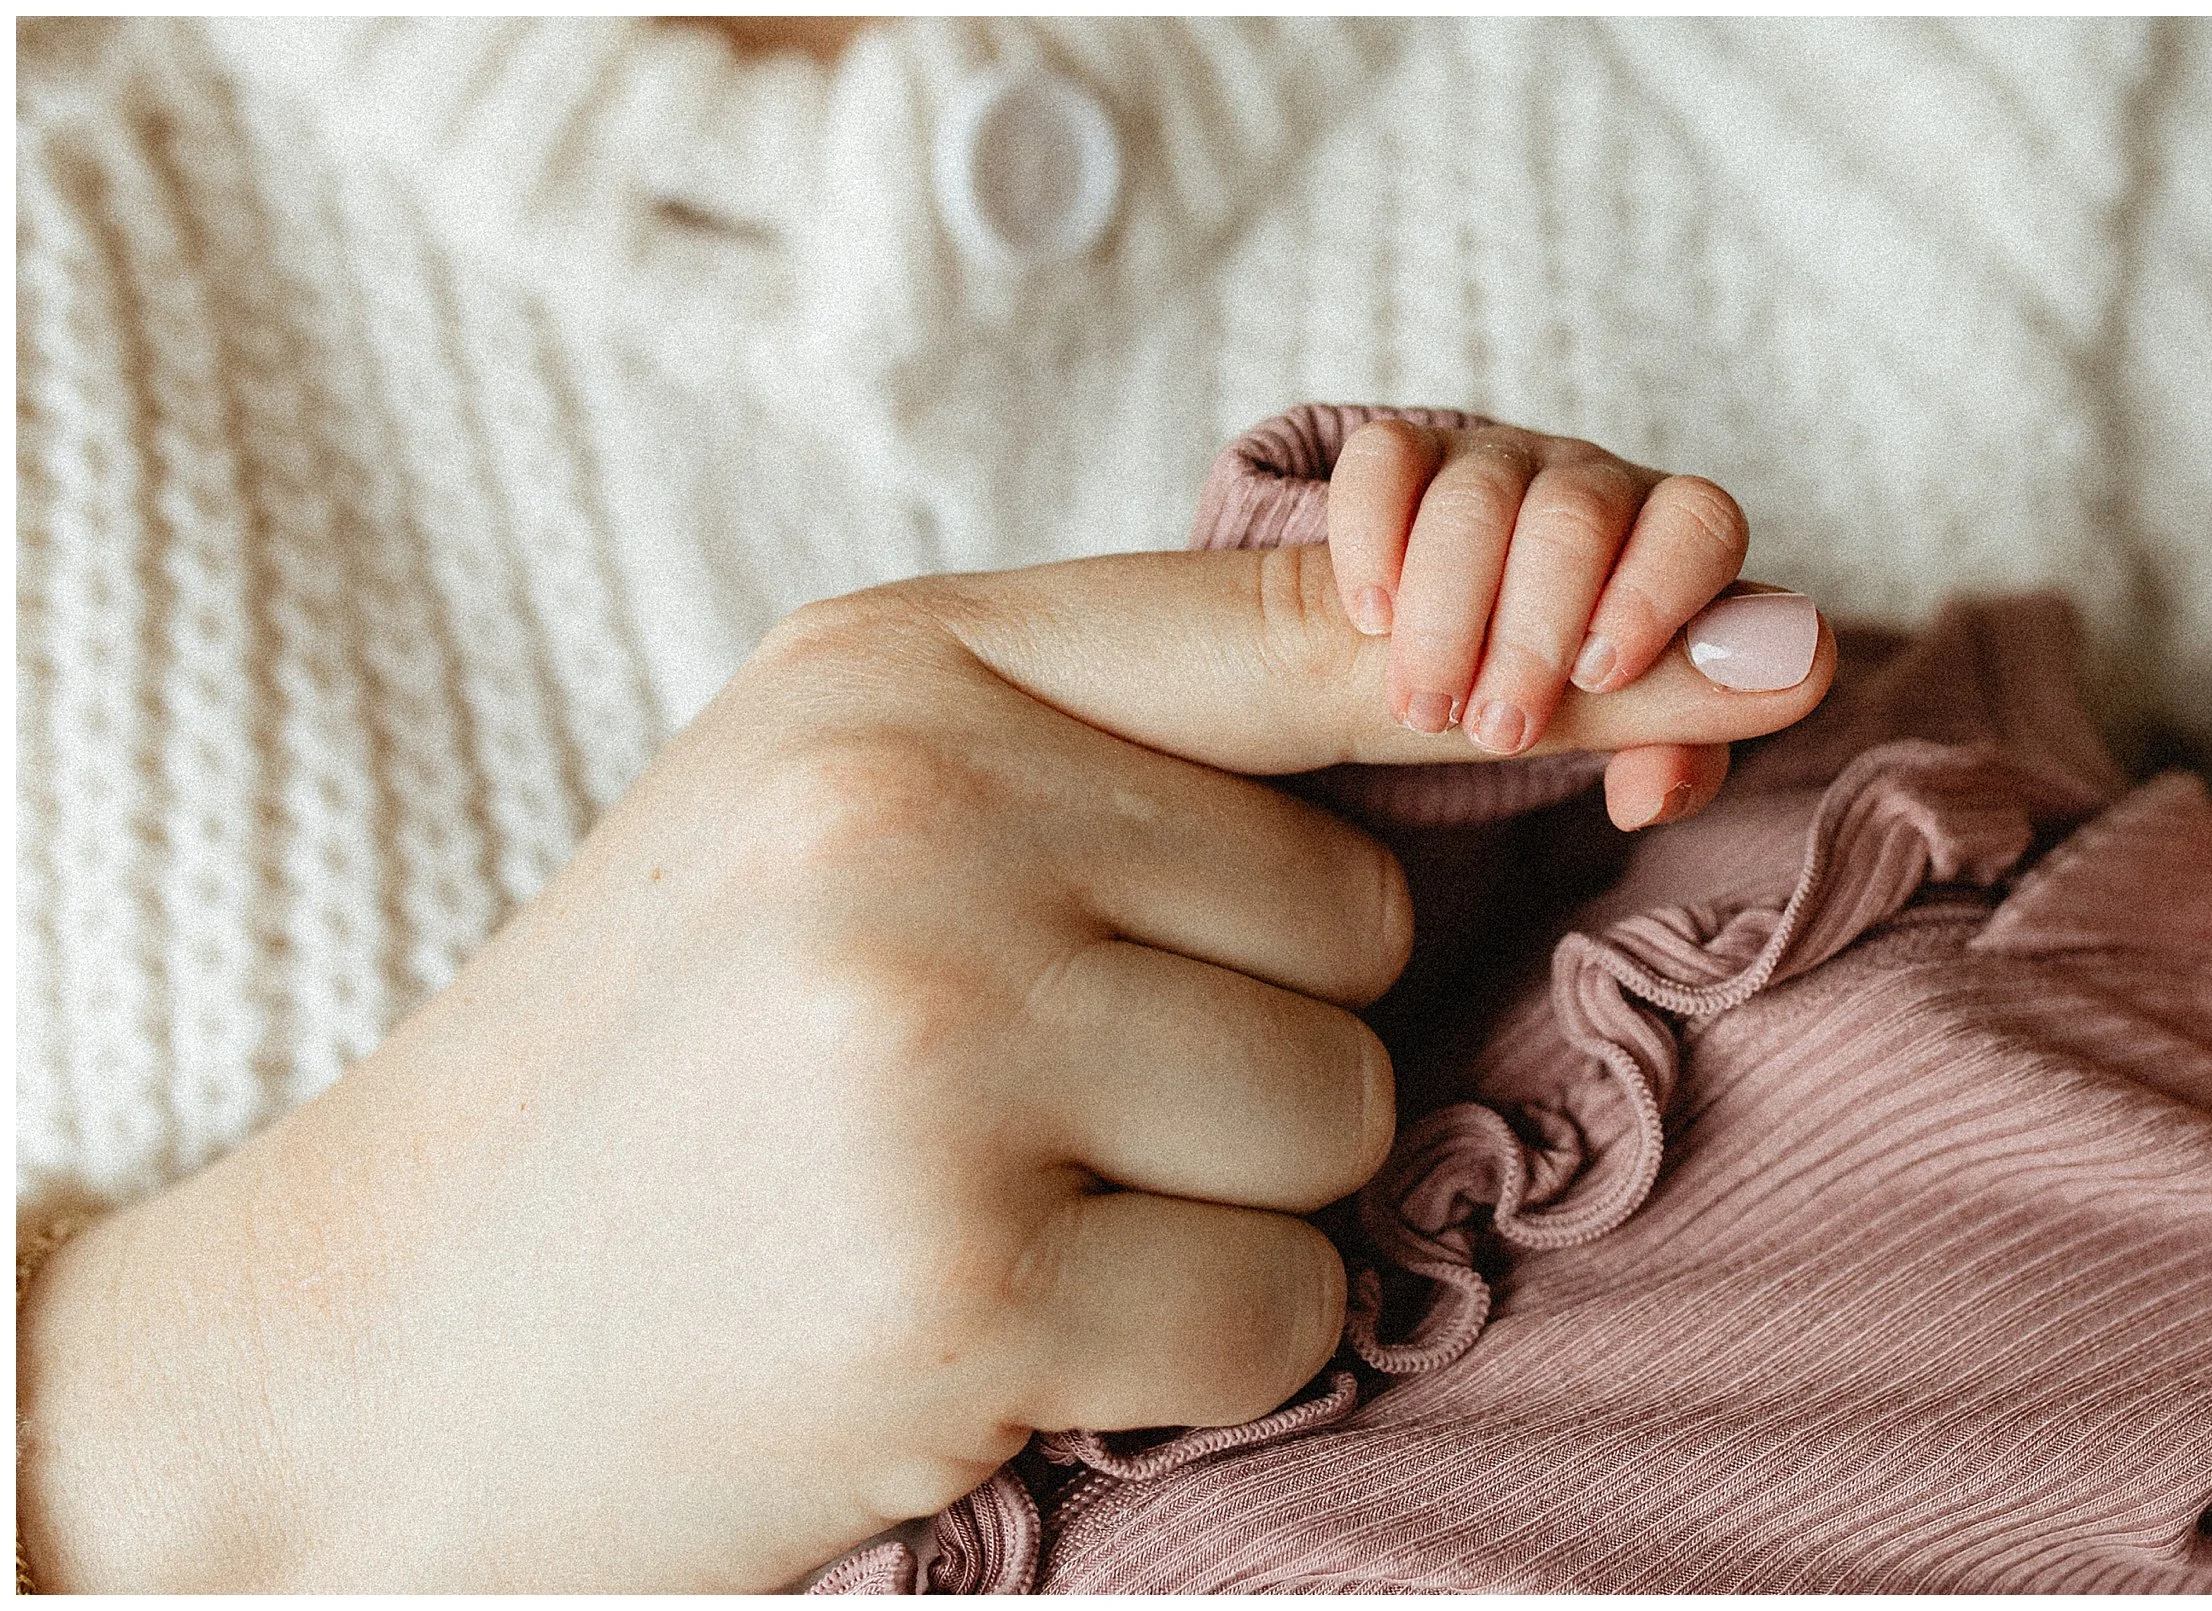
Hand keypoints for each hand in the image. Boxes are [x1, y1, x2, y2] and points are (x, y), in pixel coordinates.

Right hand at [15, 544, 1834, 1591]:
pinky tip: (991, 1336)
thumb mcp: (835, 821)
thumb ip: (1109, 752)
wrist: (368, 1343)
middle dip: (1251, 1035)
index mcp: (890, 668)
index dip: (1535, 643)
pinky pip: (1285, 1299)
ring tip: (989, 1215)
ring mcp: (937, 1029)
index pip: (1305, 625)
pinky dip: (1189, 1353)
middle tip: (1033, 1102)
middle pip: (1362, 919)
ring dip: (1219, 1204)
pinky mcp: (967, 1266)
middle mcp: (915, 806)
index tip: (1747, 652)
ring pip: (1341, 1110)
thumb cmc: (638, 1080)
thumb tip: (1474, 726)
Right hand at [1328, 419, 1817, 826]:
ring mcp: (1490, 463)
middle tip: (1496, 729)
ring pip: (1479, 498)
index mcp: (1664, 544)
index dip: (1655, 595)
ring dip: (1448, 616)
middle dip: (1533, 633)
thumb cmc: (1525, 696)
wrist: (1391, 675)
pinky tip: (1375, 618)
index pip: (1700, 524)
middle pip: (1579, 515)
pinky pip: (1386, 463)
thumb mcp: (1600, 724)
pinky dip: (1377, 543)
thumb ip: (1687, 709)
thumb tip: (1800, 667)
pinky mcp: (1398, 457)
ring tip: (1426, 708)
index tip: (1599, 676)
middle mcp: (1587, 488)